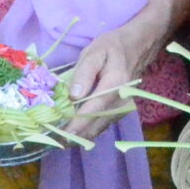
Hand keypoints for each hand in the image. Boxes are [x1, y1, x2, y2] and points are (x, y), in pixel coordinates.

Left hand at [63, 23, 155, 140]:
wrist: (135, 49)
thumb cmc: (111, 48)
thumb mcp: (94, 52)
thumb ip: (84, 74)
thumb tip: (74, 96)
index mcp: (116, 84)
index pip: (96, 107)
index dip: (80, 122)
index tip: (65, 133)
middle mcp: (122, 100)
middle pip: (97, 123)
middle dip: (76, 134)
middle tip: (54, 140)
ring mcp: (122, 108)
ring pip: (100, 127)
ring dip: (81, 135)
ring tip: (59, 140)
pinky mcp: (120, 111)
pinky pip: (103, 125)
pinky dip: (88, 131)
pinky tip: (73, 134)